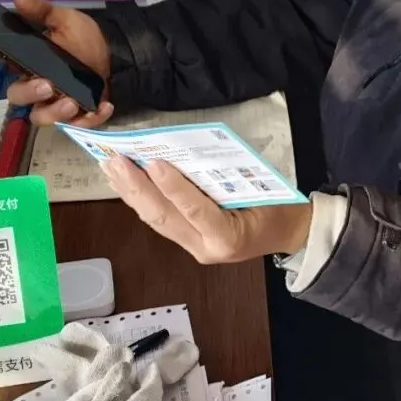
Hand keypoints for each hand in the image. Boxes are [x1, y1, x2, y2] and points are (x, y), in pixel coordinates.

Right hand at [0, 0, 114, 127]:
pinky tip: (103, 106)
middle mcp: (36, 83)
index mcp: (29, 59)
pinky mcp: (76, 115)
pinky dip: (90, 119)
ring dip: (54, 113)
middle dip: (28, 93)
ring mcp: (54, 101)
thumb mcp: (66, 20)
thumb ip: (44, 12)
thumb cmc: (84, 39)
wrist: (117, 54)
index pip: (1, 58)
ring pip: (40, 116)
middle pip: (17, 96)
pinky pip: (77, 125)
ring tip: (72, 103)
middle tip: (47, 85)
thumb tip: (20, 0)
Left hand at [100, 155, 311, 263]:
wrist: (289, 234)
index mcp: (229, 237)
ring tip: (110, 168)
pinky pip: (159, 221)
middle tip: (115, 161)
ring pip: (155, 221)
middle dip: (136, 188)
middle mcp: (205, 248)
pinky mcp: (187, 243)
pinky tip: (123, 183)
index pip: (196, 211)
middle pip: (164, 218)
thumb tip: (187, 153)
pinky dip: (139, 200)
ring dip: (130, 193)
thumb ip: (227, 178)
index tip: (155, 163)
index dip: (174, 188)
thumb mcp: (263, 190)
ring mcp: (194, 248)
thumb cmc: (279, 207)